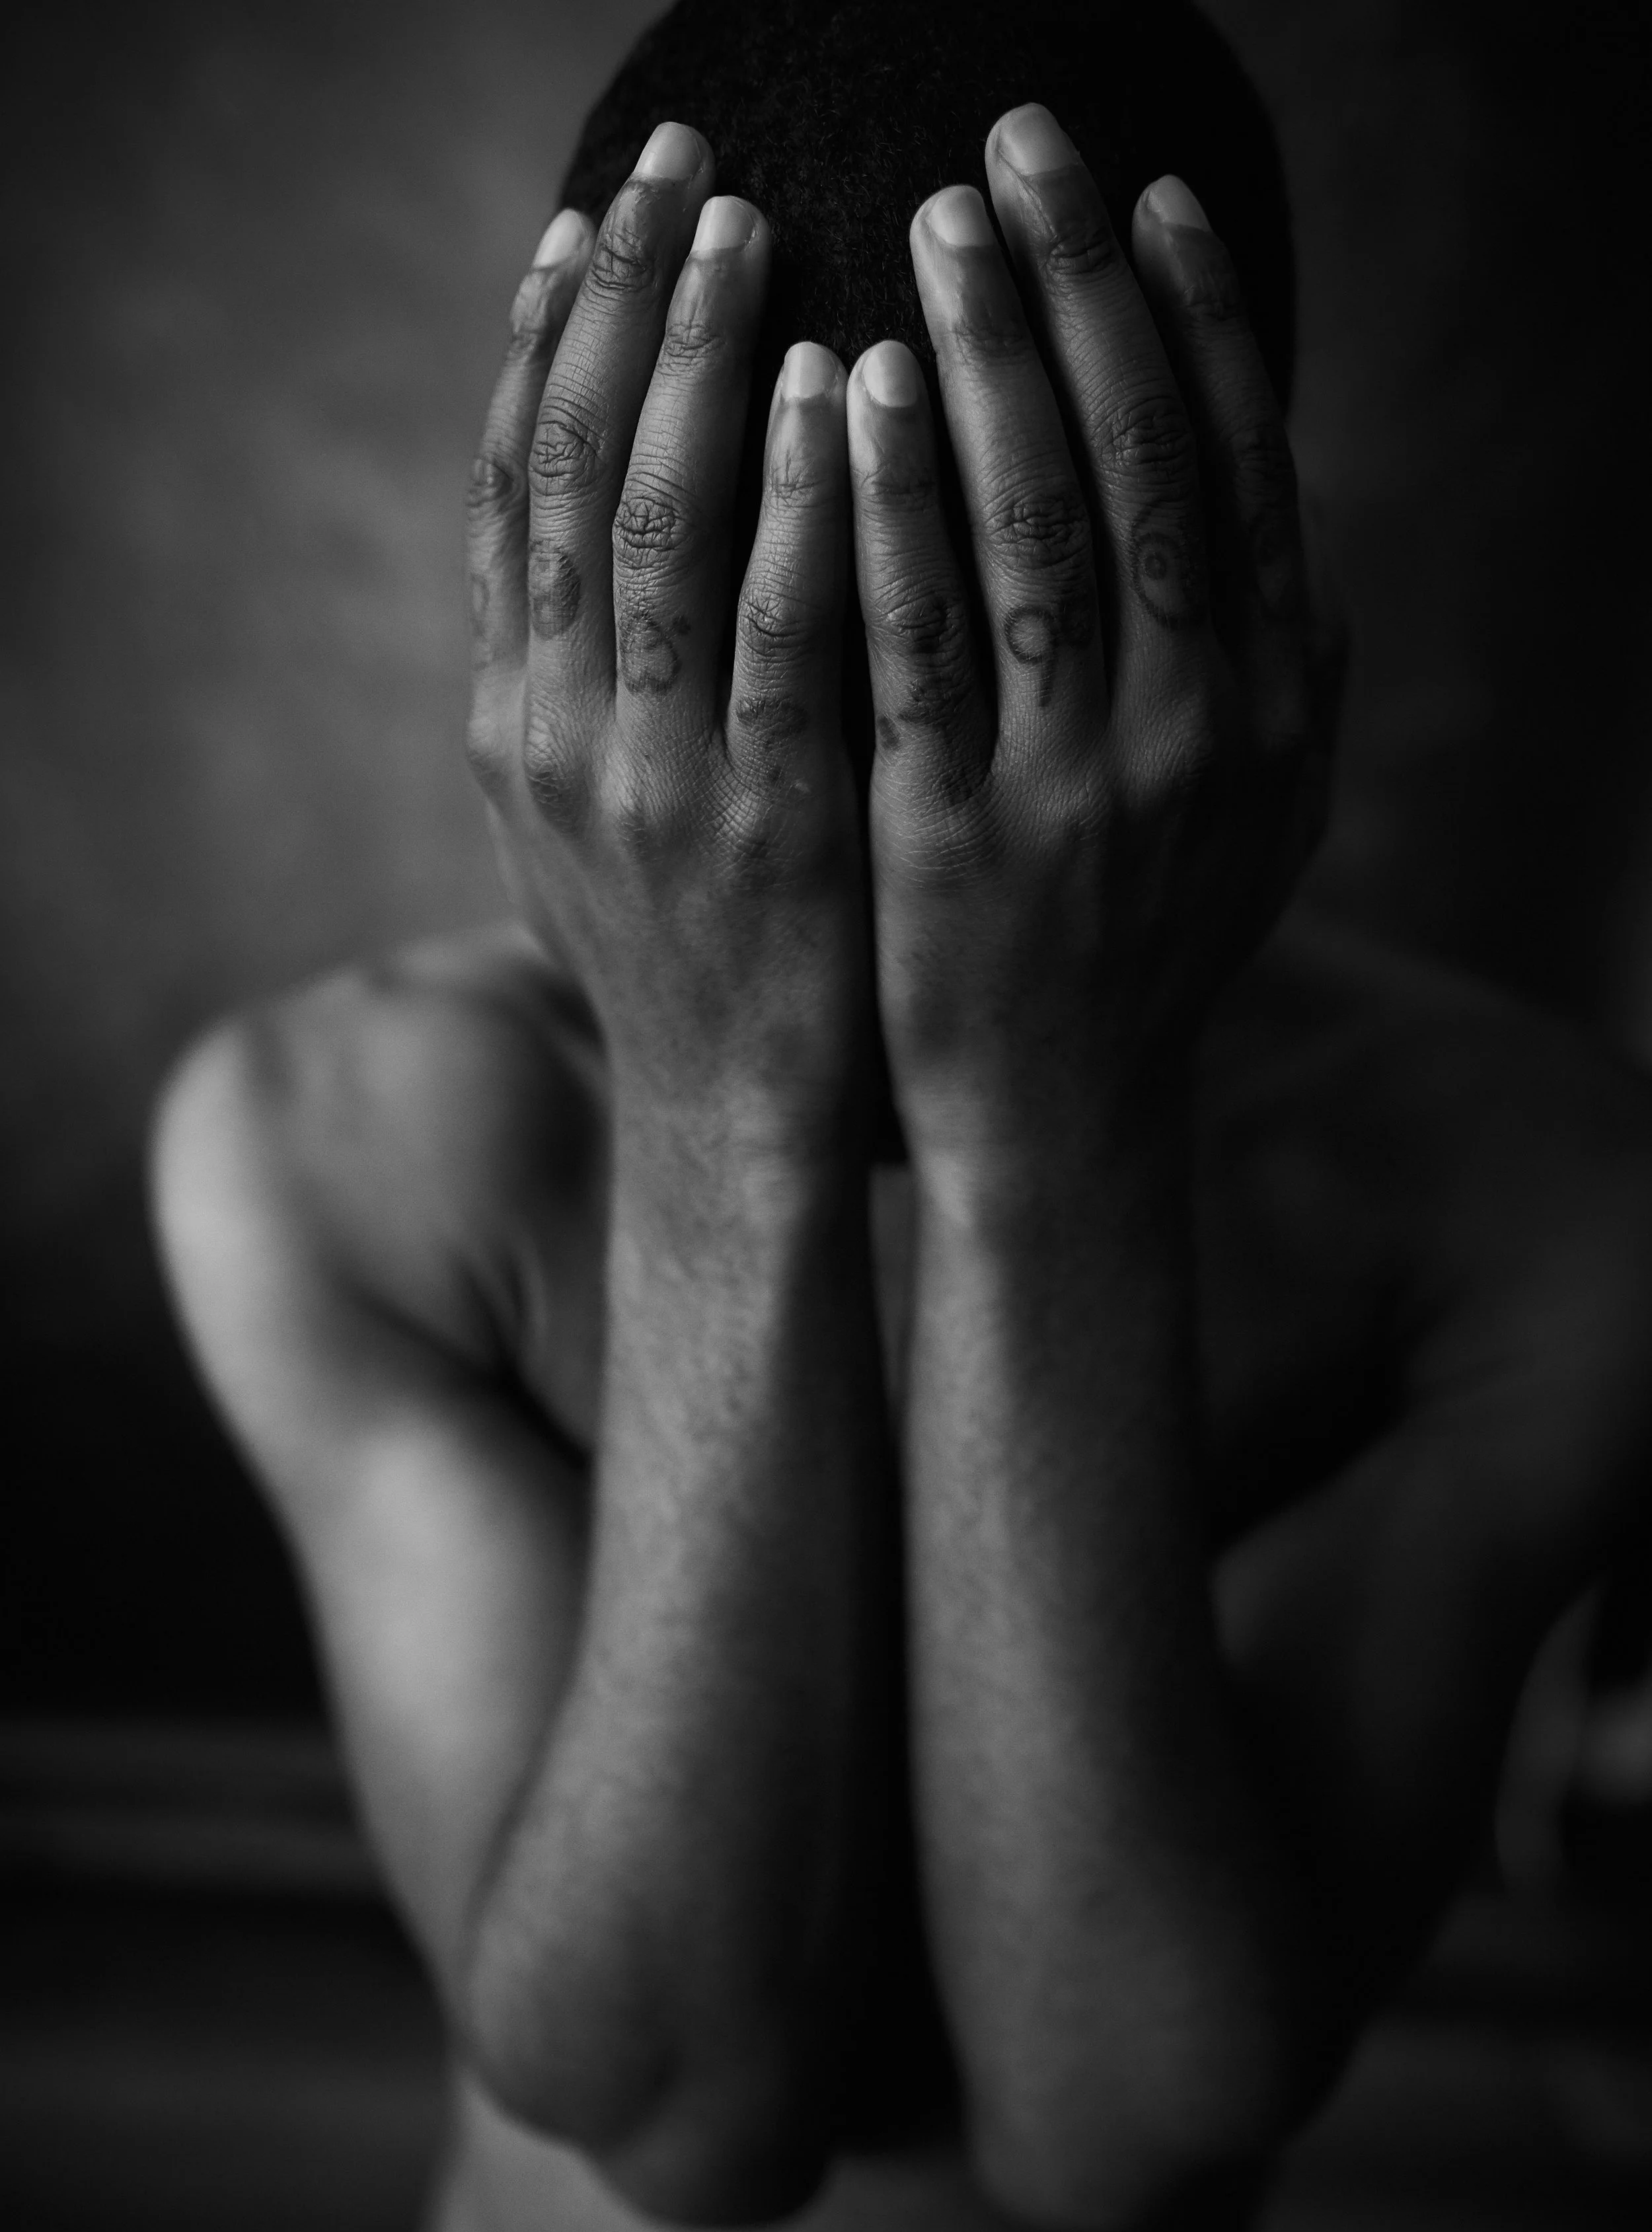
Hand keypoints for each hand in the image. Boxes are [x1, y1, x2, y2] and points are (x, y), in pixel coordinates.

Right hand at [465, 123, 865, 1169]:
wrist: (732, 1120)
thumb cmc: (693, 950)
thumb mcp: (597, 813)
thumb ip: (591, 678)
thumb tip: (612, 528)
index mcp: (512, 715)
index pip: (510, 487)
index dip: (547, 339)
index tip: (595, 215)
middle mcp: (552, 731)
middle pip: (562, 470)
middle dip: (621, 303)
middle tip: (682, 166)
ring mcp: (646, 779)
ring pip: (648, 528)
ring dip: (694, 364)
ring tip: (750, 229)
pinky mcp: (756, 827)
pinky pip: (776, 635)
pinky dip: (799, 506)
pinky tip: (836, 395)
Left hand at [847, 103, 1333, 1173]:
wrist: (1061, 1117)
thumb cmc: (1146, 948)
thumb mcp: (1258, 825)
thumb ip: (1291, 690)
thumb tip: (1318, 559)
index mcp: (1272, 703)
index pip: (1240, 467)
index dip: (1194, 319)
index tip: (1142, 198)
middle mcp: (1194, 728)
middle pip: (1139, 462)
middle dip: (1080, 288)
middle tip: (1014, 152)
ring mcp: (1075, 784)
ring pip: (1034, 530)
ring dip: (986, 361)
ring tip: (930, 228)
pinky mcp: (953, 836)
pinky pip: (915, 644)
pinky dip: (886, 510)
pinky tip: (844, 399)